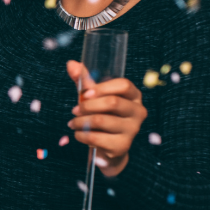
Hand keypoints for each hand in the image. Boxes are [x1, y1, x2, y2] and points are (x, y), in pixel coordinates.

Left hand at [66, 60, 146, 177]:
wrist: (108, 146)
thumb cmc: (102, 114)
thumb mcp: (94, 96)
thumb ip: (84, 81)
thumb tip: (71, 63)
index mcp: (133, 96)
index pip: (123, 85)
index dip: (102, 88)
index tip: (84, 94)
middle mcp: (138, 111)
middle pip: (113, 102)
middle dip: (88, 105)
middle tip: (74, 110)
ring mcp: (133, 129)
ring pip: (101, 120)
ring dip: (80, 121)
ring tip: (73, 123)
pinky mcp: (122, 145)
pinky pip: (96, 138)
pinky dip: (81, 135)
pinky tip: (78, 134)